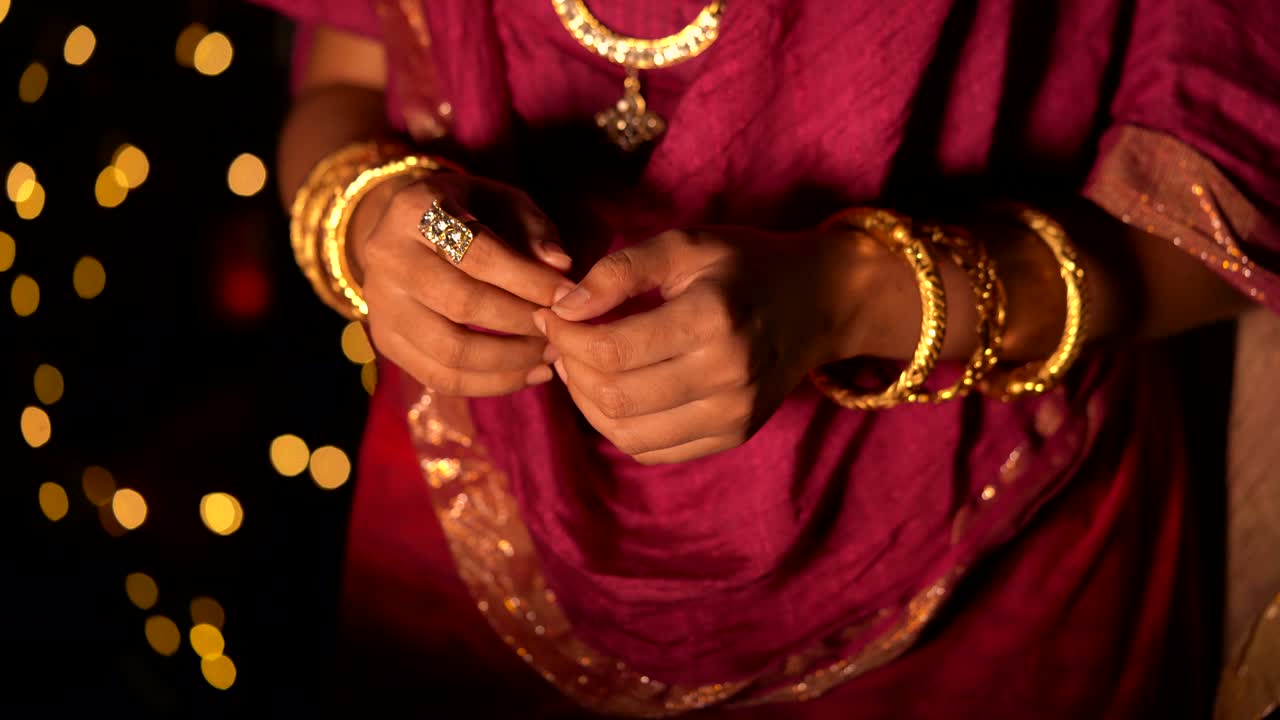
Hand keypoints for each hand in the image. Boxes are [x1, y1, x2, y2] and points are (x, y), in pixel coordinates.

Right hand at [356, 172, 575, 395]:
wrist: (405, 230)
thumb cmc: (468, 211)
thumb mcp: (501, 202)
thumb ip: (534, 229)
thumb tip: (561, 266)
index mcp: (414, 210)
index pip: (478, 253)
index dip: (529, 280)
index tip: (568, 296)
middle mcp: (387, 257)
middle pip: (462, 304)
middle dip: (523, 322)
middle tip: (561, 329)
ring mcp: (380, 304)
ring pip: (450, 350)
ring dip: (510, 360)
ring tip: (549, 355)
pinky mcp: (385, 341)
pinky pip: (440, 377)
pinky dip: (490, 383)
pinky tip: (528, 374)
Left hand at [535, 227, 877, 463]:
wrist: (817, 303)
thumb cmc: (742, 266)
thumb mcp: (683, 246)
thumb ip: (619, 270)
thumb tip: (562, 308)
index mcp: (714, 318)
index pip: (611, 348)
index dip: (565, 335)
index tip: (550, 313)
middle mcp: (728, 374)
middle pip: (614, 395)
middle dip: (570, 367)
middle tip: (561, 339)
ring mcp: (733, 414)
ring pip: (626, 433)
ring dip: (586, 402)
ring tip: (579, 365)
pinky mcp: (732, 436)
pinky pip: (651, 450)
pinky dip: (616, 425)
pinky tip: (612, 389)